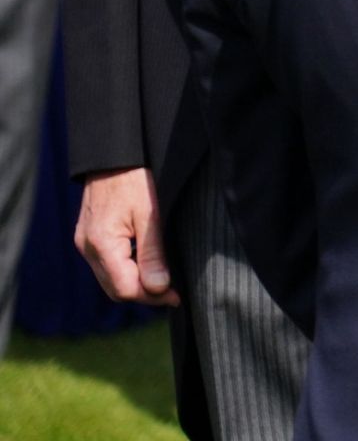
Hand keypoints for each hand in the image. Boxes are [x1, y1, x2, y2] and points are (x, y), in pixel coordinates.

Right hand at [75, 167, 178, 305]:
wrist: (114, 157)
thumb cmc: (135, 180)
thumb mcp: (151, 215)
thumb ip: (153, 253)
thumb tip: (159, 288)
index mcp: (101, 244)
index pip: (125, 288)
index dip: (152, 296)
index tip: (176, 296)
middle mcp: (87, 249)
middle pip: (114, 289)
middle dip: (144, 295)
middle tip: (172, 294)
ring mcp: (85, 244)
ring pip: (109, 280)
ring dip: (134, 285)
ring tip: (163, 283)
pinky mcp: (88, 238)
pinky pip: (106, 266)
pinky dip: (125, 272)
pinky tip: (145, 268)